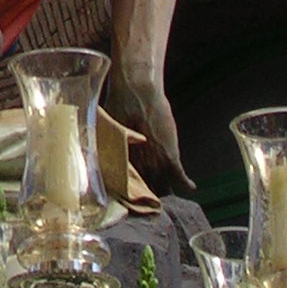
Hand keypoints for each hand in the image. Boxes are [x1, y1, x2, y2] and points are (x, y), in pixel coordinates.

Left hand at [108, 71, 194, 197]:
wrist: (136, 92)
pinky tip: (190, 186)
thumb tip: (96, 144)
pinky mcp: (170, 156)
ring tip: (168, 192)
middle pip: (146, 191)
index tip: (134, 195)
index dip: (131, 193)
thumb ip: (106, 142)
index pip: (126, 188)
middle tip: (152, 195)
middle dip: (149, 194)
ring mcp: (155, 163)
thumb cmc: (118, 105)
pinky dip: (186, 184)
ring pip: (163, 188)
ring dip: (166, 191)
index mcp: (121, 162)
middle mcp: (137, 167)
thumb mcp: (108, 127)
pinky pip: (180, 177)